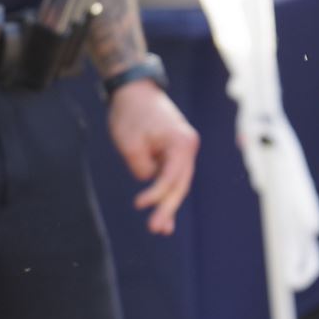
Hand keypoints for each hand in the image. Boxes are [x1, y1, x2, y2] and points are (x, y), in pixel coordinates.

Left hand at [106, 81, 199, 234]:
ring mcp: (184, 149)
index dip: (156, 195)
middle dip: (167, 208)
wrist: (134, 90)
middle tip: (156, 229)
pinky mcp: (174, 152)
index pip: (171, 177)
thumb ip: (141, 167)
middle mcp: (188, 146)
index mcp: (182, 143)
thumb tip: (150, 181)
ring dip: (168, 205)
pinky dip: (166, 193)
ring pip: (177, 183)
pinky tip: (164, 217)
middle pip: (180, 184)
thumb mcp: (129, 144)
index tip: (138, 204)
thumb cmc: (131, 113)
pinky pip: (172, 177)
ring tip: (160, 229)